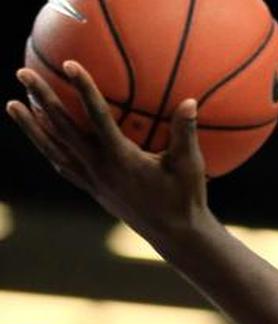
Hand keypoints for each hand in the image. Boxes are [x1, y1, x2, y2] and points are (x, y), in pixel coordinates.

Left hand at [7, 63, 208, 239]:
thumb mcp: (190, 164)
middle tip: (23, 73)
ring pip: (54, 149)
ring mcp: (92, 181)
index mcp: (122, 159)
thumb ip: (185, 131)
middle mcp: (100, 168)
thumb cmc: (185, 197)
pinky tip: (40, 136)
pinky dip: (48, 148)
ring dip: (31, 126)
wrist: (175, 235)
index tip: (69, 64)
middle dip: (41, 99)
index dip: (83, 89)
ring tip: (13, 104)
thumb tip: (190, 100)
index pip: (96, 117)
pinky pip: (62, 165)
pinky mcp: (93, 190)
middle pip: (62, 129)